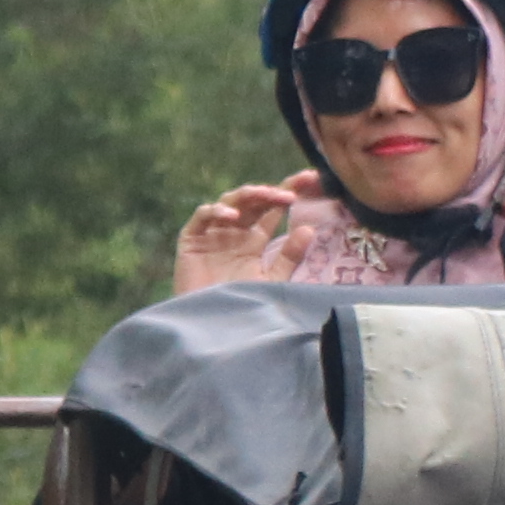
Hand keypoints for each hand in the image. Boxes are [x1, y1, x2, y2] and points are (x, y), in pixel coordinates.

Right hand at [174, 175, 325, 294]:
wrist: (211, 325)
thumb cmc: (241, 304)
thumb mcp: (271, 280)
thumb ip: (288, 257)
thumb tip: (309, 229)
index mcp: (254, 237)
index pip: (274, 208)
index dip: (290, 191)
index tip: (312, 179)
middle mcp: (235, 229)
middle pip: (254, 200)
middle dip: (274, 190)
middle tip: (296, 188)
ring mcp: (213, 231)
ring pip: (230, 202)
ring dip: (250, 195)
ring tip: (269, 195)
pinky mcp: (192, 238)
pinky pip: (203, 216)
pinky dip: (216, 212)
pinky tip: (232, 217)